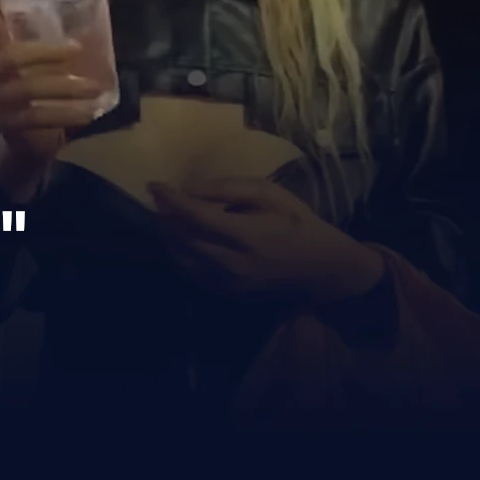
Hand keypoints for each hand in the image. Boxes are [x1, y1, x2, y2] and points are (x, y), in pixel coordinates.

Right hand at [0, 0, 105, 200]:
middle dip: (45, 51)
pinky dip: (67, 113)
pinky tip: (89, 112)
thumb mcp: (40, 70)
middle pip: (11, 57)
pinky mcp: (9, 125)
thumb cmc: (38, 98)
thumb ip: (50, 49)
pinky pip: (39, 116)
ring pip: (28, 87)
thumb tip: (90, 23)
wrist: (27, 145)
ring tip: (94, 88)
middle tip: (77, 49)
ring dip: (65, 87)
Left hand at [148, 178, 386, 305]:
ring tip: (166, 219)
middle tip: (158, 201)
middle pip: (180, 240)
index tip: (154, 185)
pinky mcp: (227, 295)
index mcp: (245, 234)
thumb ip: (229, 189)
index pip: (194, 216)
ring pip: (181, 260)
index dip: (170, 200)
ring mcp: (228, 283)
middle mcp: (231, 263)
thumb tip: (190, 189)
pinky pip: (191, 274)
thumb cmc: (299, 224)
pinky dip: (180, 256)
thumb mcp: (271, 195)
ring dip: (167, 239)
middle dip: (163, 219)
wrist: (325, 271)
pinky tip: (181, 242)